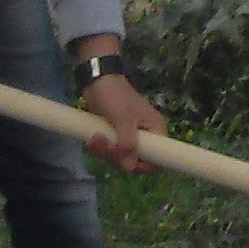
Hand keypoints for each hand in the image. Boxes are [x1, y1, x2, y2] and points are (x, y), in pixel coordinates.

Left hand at [74, 56, 164, 170]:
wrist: (97, 79)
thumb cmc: (115, 96)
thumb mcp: (122, 120)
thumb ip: (127, 145)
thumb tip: (129, 168)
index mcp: (155, 130)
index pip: (158, 159)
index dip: (143, 165)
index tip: (125, 161)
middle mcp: (145, 135)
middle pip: (135, 160)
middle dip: (116, 156)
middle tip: (103, 144)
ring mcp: (129, 135)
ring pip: (120, 156)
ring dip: (104, 151)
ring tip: (93, 139)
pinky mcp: (116, 134)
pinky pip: (110, 149)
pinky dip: (100, 147)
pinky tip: (90, 140)